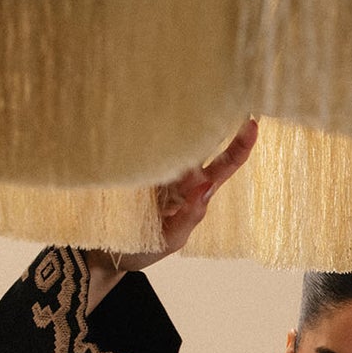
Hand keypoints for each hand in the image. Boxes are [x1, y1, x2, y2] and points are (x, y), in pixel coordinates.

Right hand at [81, 118, 257, 308]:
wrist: (100, 255)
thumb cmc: (140, 248)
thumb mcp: (171, 239)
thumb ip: (190, 215)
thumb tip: (206, 185)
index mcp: (193, 191)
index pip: (222, 166)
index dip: (239, 147)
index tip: (252, 124)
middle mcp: (177, 173)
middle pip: (198, 142)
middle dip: (207, 120)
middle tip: (212, 97)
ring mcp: (154, 166)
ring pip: (170, 140)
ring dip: (173, 127)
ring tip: (174, 109)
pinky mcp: (130, 165)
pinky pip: (141, 147)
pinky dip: (143, 138)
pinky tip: (140, 126)